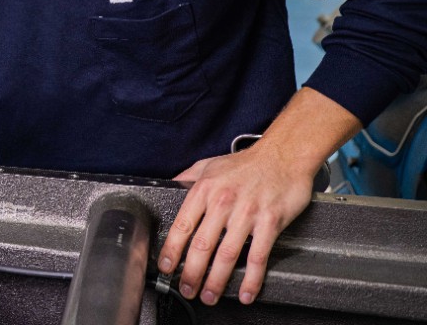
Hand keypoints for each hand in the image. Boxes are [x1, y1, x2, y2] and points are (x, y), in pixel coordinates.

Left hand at [156, 145, 313, 306]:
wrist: (283, 155)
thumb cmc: (246, 163)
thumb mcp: (208, 165)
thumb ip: (187, 179)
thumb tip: (168, 188)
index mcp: (204, 190)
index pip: (181, 226)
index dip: (171, 250)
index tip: (166, 267)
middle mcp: (223, 202)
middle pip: (201, 246)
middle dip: (191, 273)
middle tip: (186, 289)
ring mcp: (247, 213)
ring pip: (227, 255)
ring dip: (216, 280)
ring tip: (209, 296)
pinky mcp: (270, 222)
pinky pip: (258, 256)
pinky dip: (251, 279)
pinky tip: (245, 293)